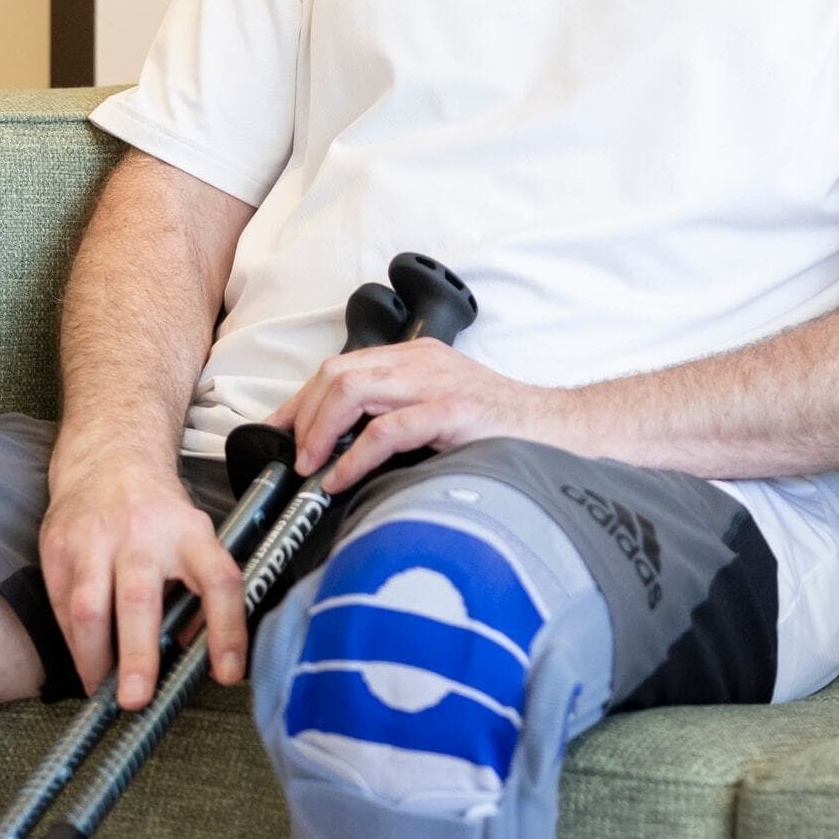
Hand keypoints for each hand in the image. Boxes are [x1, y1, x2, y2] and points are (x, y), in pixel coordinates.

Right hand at [38, 454, 250, 705]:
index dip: (227, 630)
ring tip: (102, 692)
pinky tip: (85, 661)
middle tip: (136, 699)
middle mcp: (142, 534)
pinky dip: (73, 642)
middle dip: (137, 655)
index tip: (227, 673)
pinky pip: (61, 605)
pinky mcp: (58, 546)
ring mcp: (94, 539)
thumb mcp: (193, 538)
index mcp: (190, 534)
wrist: (108, 453)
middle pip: (139, 599)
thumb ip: (196, 594)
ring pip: (88, 607)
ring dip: (93, 658)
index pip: (219, 582)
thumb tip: (196, 659)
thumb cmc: (158, 510)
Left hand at [264, 339, 574, 494]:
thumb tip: (343, 455)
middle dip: (302, 415)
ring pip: (352, 390)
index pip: (340, 368)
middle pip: (336, 373)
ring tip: (311, 466)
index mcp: (415, 359)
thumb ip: (398, 421)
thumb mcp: (442, 415)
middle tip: (293, 457)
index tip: (275, 434)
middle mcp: (421, 363)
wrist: (564, 432)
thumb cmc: (505, 431)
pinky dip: (354, 456)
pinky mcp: (452, 412)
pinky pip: (387, 430)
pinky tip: (341, 479)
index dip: (300, 401)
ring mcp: (436, 384)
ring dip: (319, 431)